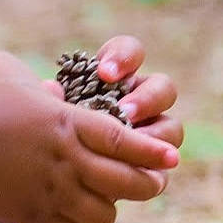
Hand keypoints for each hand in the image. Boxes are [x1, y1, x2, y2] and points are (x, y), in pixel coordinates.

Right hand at [0, 79, 179, 222]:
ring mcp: (53, 193)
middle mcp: (68, 162)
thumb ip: (46, 98)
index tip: (172, 158)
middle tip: (150, 184)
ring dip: (107, 210)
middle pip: (127, 182)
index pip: (124, 141)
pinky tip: (67, 219)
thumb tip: (56, 92)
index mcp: (68, 126)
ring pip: (105, 215)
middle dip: (146, 185)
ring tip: (99, 203)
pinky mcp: (34, 219)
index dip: (151, 151)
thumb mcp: (17, 92)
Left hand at [44, 36, 182, 159]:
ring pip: (172, 126)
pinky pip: (165, 161)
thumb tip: (50, 87)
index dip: (124, 57)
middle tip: (125, 110)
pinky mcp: (156, 162)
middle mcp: (141, 99)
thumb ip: (52, 98)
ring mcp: (153, 131)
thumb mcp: (51, 113)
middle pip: (163, 88)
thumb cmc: (53, 132)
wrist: (57, 171)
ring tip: (134, 144)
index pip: (131, 52)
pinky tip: (137, 168)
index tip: (104, 72)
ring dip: (155, 134)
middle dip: (147, 98)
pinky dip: (154, 164)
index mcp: (118, 78)